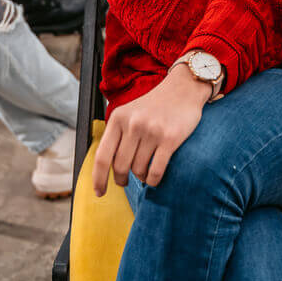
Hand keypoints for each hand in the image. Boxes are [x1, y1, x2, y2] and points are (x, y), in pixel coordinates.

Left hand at [91, 63, 210, 196]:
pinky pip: (156, 171)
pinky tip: (154, 178)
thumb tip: (106, 166)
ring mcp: (152, 131)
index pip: (102, 156)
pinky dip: (154, 180)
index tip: (99, 192)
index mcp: (118, 118)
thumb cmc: (155, 104)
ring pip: (138, 170)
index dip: (98, 179)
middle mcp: (133, 125)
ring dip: (140, 177)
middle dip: (121, 179)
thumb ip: (117, 134)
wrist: (184, 88)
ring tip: (144, 173)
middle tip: (124, 182)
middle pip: (120, 167)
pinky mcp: (170, 138)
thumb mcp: (129, 112)